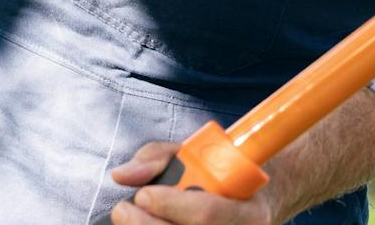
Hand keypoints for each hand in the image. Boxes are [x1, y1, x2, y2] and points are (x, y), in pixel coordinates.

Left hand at [109, 143, 279, 224]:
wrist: (252, 209)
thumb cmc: (219, 180)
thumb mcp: (195, 157)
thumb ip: (156, 158)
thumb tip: (123, 175)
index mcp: (249, 211)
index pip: (206, 213)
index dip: (171, 205)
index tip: (144, 194)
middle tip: (123, 209)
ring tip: (128, 217)